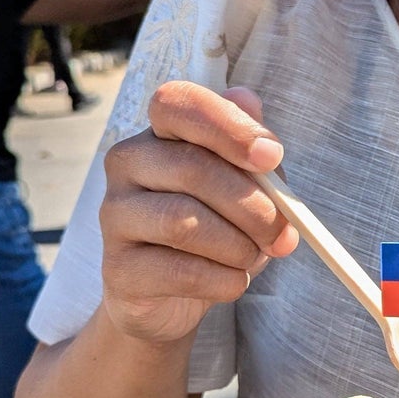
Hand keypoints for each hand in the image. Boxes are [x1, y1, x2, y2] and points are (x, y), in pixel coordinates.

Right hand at [99, 82, 298, 344]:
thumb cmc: (217, 228)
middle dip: (252, 205)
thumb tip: (247, 100)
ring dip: (238, 246)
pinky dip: (223, 279)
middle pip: (192, 168)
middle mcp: (128, 163)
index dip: (227, 126)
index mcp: (160, 133)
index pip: (177, 103)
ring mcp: (115, 214)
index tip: (272, 157)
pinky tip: (234, 281)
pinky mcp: (118, 267)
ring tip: (253, 258)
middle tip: (283, 234)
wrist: (174, 297)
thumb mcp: (247, 185)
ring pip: (184, 221)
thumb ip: (251, 148)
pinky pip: (179, 271)